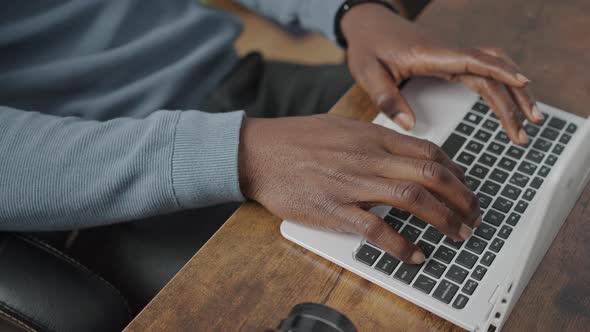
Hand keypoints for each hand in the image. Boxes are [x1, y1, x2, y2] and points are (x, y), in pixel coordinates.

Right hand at [239, 115, 480, 263]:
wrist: (257, 152)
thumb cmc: (294, 138)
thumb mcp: (338, 126)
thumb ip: (370, 138)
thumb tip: (397, 148)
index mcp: (370, 137)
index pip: (426, 150)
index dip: (455, 170)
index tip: (465, 184)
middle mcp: (367, 157)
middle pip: (429, 174)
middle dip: (461, 196)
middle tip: (475, 215)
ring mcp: (352, 183)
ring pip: (412, 198)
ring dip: (444, 219)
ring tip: (459, 234)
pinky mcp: (334, 209)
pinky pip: (376, 228)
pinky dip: (402, 244)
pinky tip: (417, 255)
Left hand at [341, 4, 542, 144]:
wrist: (368, 25)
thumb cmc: (368, 46)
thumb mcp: (368, 73)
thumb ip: (386, 98)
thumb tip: (409, 125)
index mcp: (429, 55)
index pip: (472, 60)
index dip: (499, 71)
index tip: (523, 84)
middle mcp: (446, 53)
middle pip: (491, 69)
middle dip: (513, 98)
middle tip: (526, 129)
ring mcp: (450, 56)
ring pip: (492, 69)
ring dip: (512, 92)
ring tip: (528, 120)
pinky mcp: (449, 62)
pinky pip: (482, 70)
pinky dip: (500, 85)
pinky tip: (509, 102)